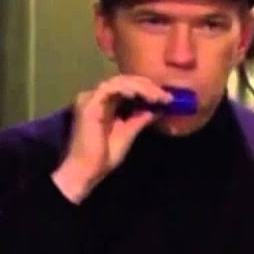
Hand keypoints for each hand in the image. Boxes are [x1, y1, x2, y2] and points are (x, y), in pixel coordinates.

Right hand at [51, 75, 171, 203]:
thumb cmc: (104, 157)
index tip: (167, 98)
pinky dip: (126, 89)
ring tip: (156, 97)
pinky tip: (139, 95)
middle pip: (124, 81)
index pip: (127, 87)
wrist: (86, 172)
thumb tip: (157, 108)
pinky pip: (109, 88)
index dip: (148, 89)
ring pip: (118, 82)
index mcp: (105, 104)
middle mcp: (96, 97)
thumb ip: (140, 119)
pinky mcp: (88, 103)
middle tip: (166, 96)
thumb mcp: (128, 134)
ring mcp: (90, 98)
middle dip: (148, 86)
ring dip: (140, 87)